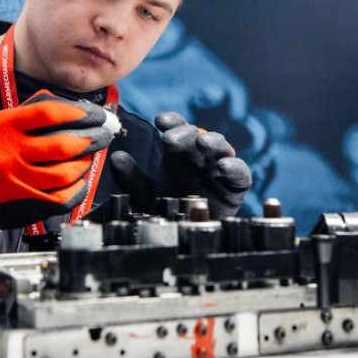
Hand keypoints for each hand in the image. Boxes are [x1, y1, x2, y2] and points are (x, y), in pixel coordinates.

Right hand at [0, 90, 113, 258]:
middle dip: (92, 138)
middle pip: (63, 144)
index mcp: (3, 126)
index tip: (95, 114)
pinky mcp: (26, 203)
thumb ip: (32, 111)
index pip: (48, 113)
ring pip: (66, 172)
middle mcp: (10, 153)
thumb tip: (73, 107)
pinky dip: (78, 188)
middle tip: (104, 134)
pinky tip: (80, 179)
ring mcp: (18, 181)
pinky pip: (63, 197)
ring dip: (85, 163)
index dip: (78, 112)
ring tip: (89, 156)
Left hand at [111, 111, 251, 218]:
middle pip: (197, 136)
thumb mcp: (144, 194)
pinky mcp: (236, 188)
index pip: (177, 128)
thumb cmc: (167, 209)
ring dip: (214, 142)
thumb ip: (132, 177)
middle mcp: (199, 157)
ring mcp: (219, 170)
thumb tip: (116, 158)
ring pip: (221, 148)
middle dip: (186, 134)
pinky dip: (235, 167)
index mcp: (179, 152)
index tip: (160, 120)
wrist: (186, 237)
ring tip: (203, 143)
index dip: (172, 121)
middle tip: (172, 138)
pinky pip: (241, 174)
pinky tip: (223, 166)